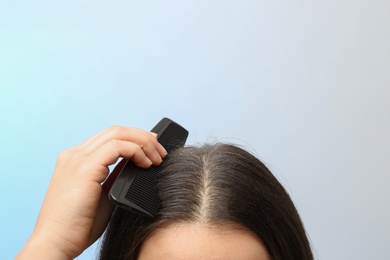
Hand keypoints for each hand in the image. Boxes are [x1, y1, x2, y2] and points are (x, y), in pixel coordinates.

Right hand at [16, 126, 166, 259]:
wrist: (56, 242)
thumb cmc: (78, 225)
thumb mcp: (102, 195)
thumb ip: (114, 176)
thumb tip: (135, 165)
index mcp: (76, 159)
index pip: (110, 137)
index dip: (134, 138)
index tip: (152, 147)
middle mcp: (75, 154)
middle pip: (116, 131)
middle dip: (143, 137)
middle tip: (161, 150)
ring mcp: (78, 158)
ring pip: (118, 133)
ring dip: (143, 143)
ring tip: (158, 158)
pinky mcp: (85, 167)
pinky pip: (118, 147)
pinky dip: (136, 151)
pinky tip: (146, 164)